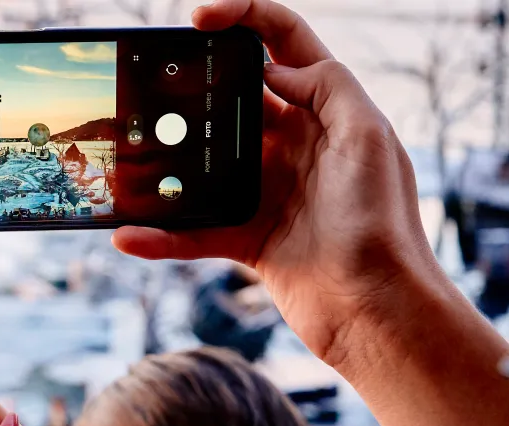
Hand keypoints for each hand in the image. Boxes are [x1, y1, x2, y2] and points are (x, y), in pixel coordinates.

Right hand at [113, 0, 437, 364]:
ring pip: (205, 163)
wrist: (376, 312)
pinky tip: (130, 234)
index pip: (284, 45)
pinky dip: (162, 235)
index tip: (199, 20)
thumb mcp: (368, 136)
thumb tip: (273, 65)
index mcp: (328, 111)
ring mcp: (270, 191)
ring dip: (166, 162)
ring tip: (127, 157)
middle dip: (192, 87)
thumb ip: (326, 86)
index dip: (244, 18)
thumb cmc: (382, 224)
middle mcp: (297, 144)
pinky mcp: (250, 239)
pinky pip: (195, 230)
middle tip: (151, 85)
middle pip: (233, 100)